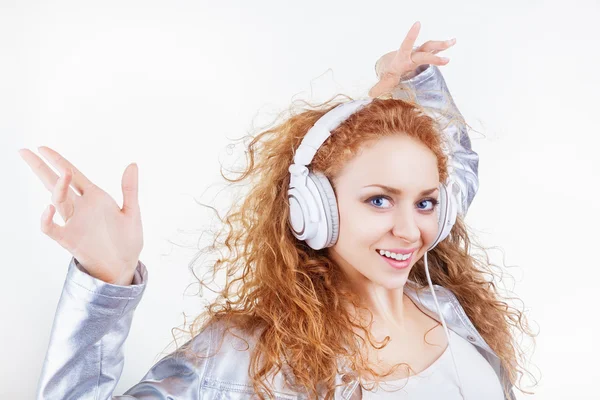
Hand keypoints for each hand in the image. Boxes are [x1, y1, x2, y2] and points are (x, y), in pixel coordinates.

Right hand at [18, 146, 143, 284]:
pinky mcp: (69, 239)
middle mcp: (81, 207)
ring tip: (60, 173)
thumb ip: (129, 189)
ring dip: (57, 187)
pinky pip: (52, 228)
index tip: (43, 148)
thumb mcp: (132, 213)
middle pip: (57, 183)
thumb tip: (132, 164)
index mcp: (96, 198)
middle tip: (26, 151)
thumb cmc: (127, 241)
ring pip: (56, 200)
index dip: (58, 161)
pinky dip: (46, 219)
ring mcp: (74, 222)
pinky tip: (48, 208)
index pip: (73, 175)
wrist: (123, 267)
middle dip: (42, 167)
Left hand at [369, 21, 455, 97]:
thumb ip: (379, 87)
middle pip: (423, 53)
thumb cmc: (388, 73)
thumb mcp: (384, 81)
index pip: (406, 46)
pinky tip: (452, 42)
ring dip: (441, 45)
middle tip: (446, 61)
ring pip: (430, 48)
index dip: (411, 36)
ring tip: (453, 41)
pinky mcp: (423, 57)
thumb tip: (370, 94)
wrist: (391, 65)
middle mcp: (411, 55)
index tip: (417, 23)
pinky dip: (442, 48)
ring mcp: (418, 55)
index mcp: (402, 59)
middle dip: (434, 57)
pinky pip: (433, 52)